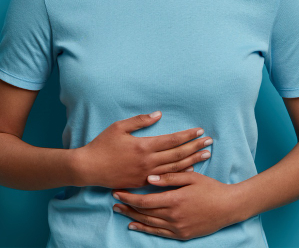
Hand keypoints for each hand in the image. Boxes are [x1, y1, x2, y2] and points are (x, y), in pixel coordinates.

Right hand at [74, 112, 212, 188]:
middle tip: (210, 142)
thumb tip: (158, 114)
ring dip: (192, 161)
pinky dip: (178, 175)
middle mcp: (148, 162)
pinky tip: (189, 172)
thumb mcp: (119, 127)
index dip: (187, 135)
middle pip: (177, 155)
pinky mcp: (141, 184)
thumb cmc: (102, 145)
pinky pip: (165, 180)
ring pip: (174, 169)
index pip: (172, 140)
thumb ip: (140, 121)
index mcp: (143, 146)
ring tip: (205, 155)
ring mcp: (146, 175)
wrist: (89, 168)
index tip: (199, 131)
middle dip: (195, 147)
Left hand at [112, 171, 242, 239]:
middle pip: (143, 213)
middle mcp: (173, 216)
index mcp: (174, 200)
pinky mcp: (181, 235)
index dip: (129, 197)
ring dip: (132, 217)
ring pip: (149, 224)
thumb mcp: (191, 177)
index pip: (145, 200)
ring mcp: (177, 228)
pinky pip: (158, 233)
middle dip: (127, 206)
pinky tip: (134, 226)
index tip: (117, 191)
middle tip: (114, 201)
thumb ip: (169, 177)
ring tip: (120, 211)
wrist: (229, 207)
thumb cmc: (211, 188)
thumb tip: (149, 178)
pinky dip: (144, 229)